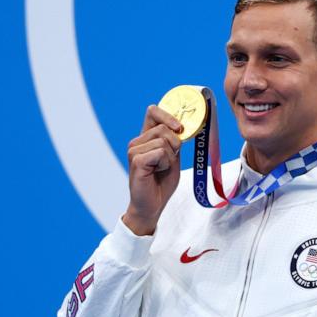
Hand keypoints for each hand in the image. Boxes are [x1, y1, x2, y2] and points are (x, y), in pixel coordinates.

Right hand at [122, 105, 182, 235]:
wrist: (152, 205)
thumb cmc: (161, 182)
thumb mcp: (172, 157)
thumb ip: (174, 141)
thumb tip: (182, 126)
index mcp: (145, 137)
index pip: (153, 111)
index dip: (168, 115)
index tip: (180, 128)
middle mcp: (137, 141)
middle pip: (164, 128)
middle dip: (175, 145)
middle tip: (167, 162)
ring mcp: (134, 150)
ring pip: (164, 141)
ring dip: (170, 158)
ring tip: (160, 169)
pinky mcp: (136, 160)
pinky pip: (161, 152)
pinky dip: (165, 163)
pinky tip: (156, 173)